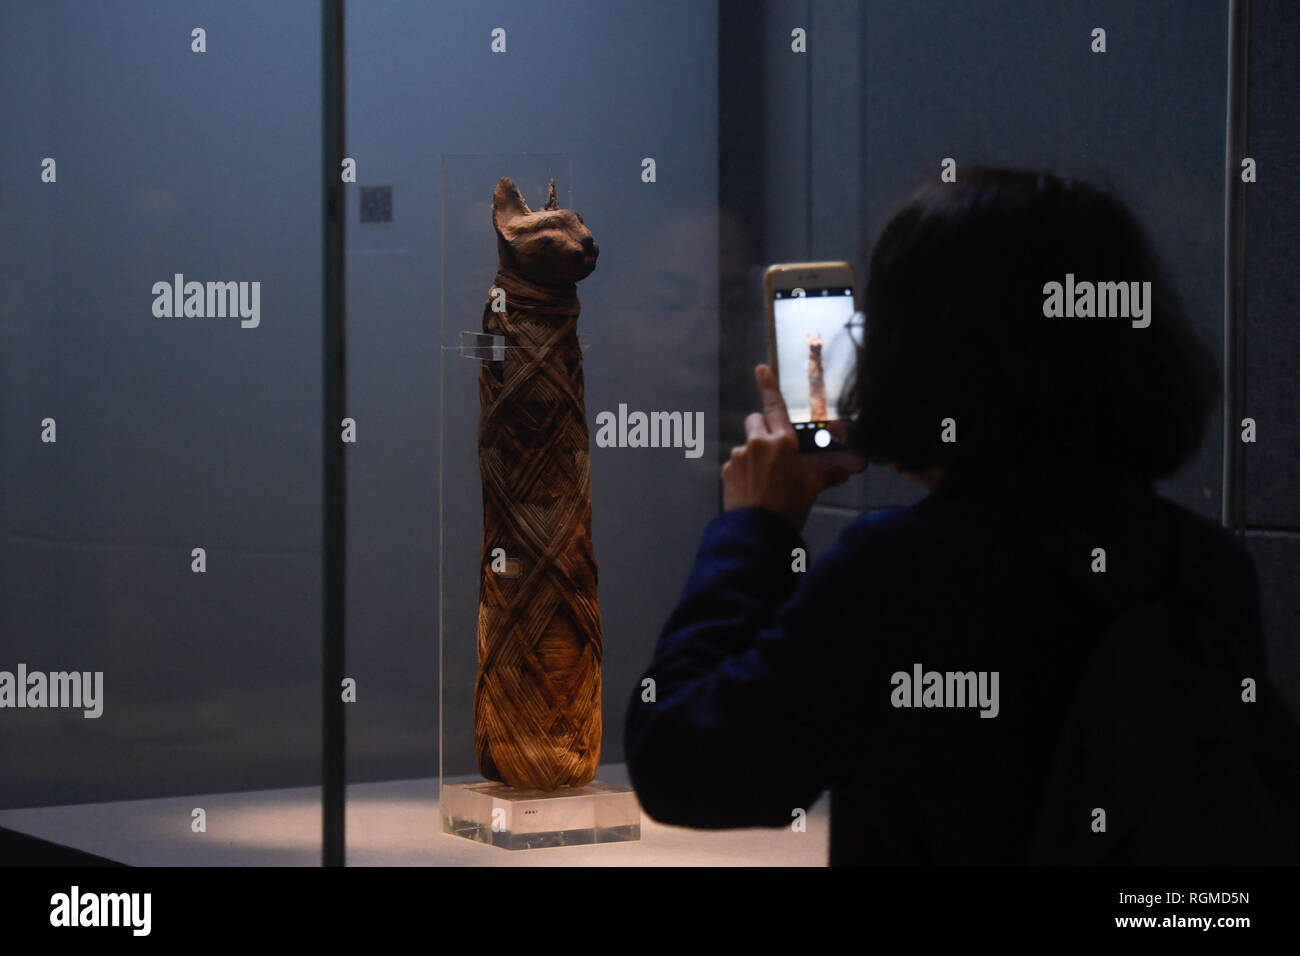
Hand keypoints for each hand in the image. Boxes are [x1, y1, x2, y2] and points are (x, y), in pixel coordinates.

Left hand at [721, 365, 857, 531]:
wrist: (758, 533)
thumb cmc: (790, 508)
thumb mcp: (811, 488)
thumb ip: (826, 474)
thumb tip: (846, 472)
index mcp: (783, 442)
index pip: (775, 406)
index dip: (768, 385)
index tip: (760, 368)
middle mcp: (758, 443)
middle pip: (755, 421)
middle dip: (762, 430)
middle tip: (772, 452)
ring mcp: (739, 455)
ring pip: (745, 445)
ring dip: (752, 454)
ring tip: (762, 481)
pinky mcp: (726, 469)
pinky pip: (736, 463)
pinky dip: (742, 471)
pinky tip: (751, 490)